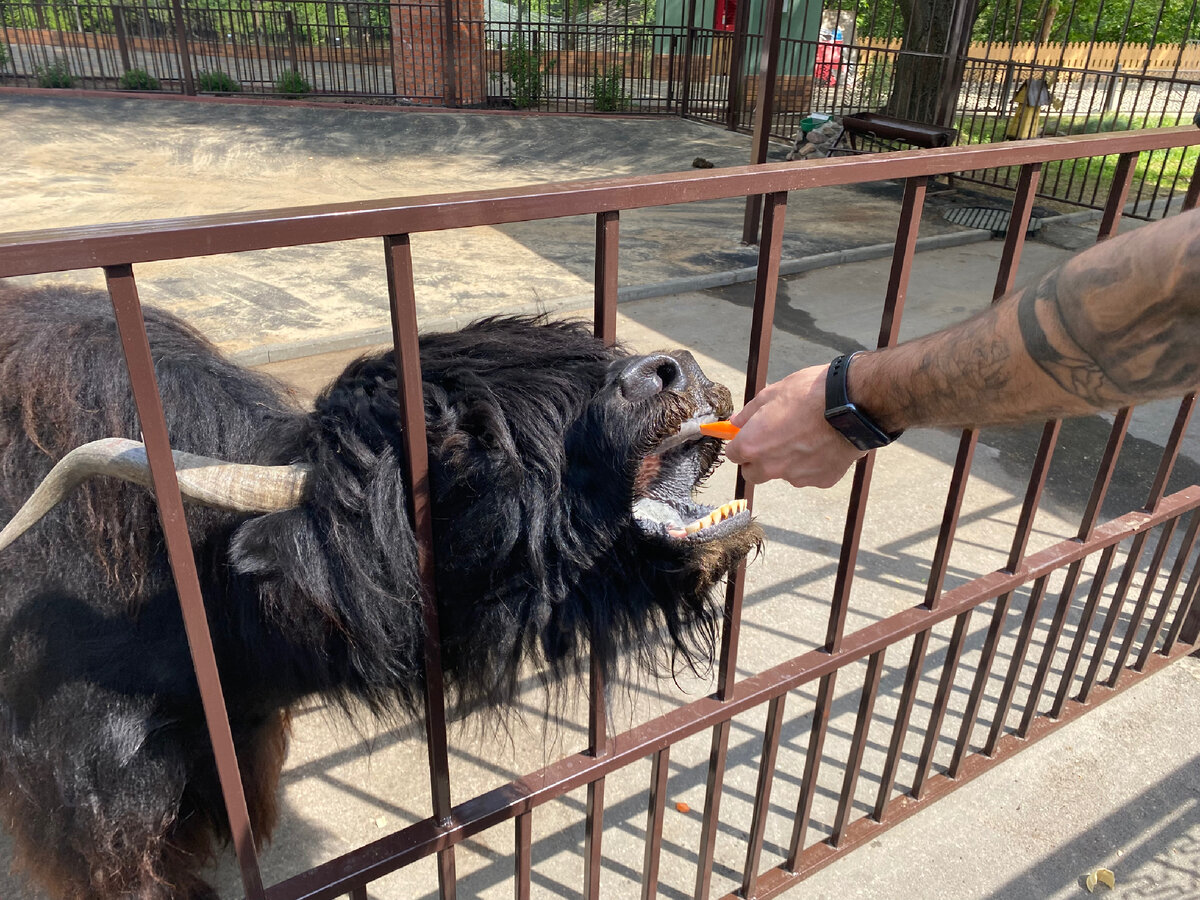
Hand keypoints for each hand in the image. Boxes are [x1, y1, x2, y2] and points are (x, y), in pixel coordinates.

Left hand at [724, 365, 865, 487]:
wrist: (853, 405)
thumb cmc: (811, 394)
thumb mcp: (774, 393)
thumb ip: (749, 413)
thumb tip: (736, 423)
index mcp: (753, 445)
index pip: (733, 455)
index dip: (740, 443)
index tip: (749, 436)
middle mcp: (771, 467)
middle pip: (753, 473)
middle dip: (758, 460)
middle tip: (773, 440)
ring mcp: (796, 477)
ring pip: (783, 474)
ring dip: (787, 462)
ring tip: (806, 437)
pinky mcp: (820, 481)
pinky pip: (809, 475)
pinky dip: (812, 464)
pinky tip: (823, 444)